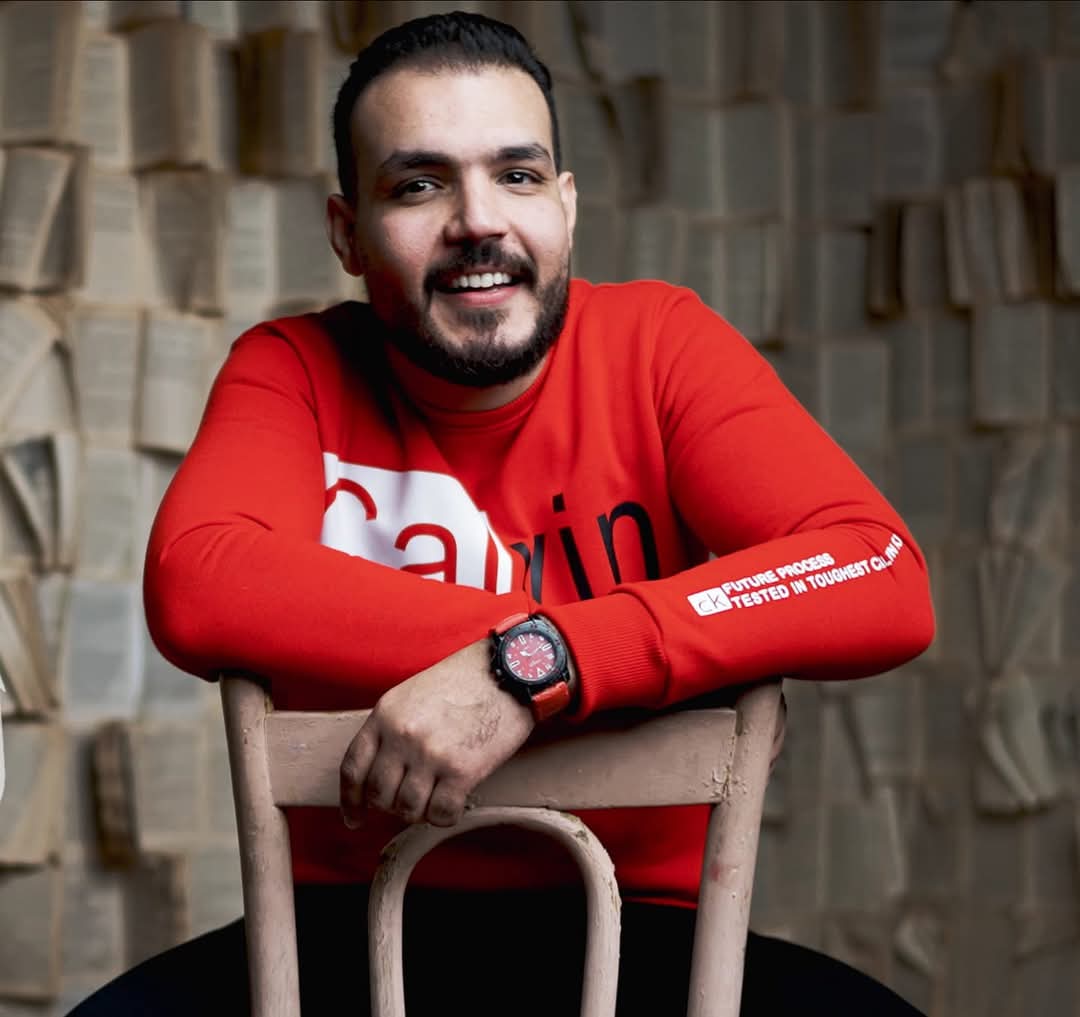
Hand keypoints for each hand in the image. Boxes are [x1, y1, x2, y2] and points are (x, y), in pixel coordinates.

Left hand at [339, 638, 533, 827]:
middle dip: (389, 806)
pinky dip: (443, 817)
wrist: (509, 671)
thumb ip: (392, 728)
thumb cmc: (466, 680)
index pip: (353, 768)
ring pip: (407, 809)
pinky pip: (441, 814)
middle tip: (407, 803)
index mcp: (386, 714)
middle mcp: (403, 735)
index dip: (350, 800)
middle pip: (378, 794)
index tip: (355, 817)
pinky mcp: (462, 771)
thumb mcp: (413, 694)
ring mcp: (431, 754)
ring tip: (434, 799)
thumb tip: (383, 770)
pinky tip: (452, 804)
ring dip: (419, 812)